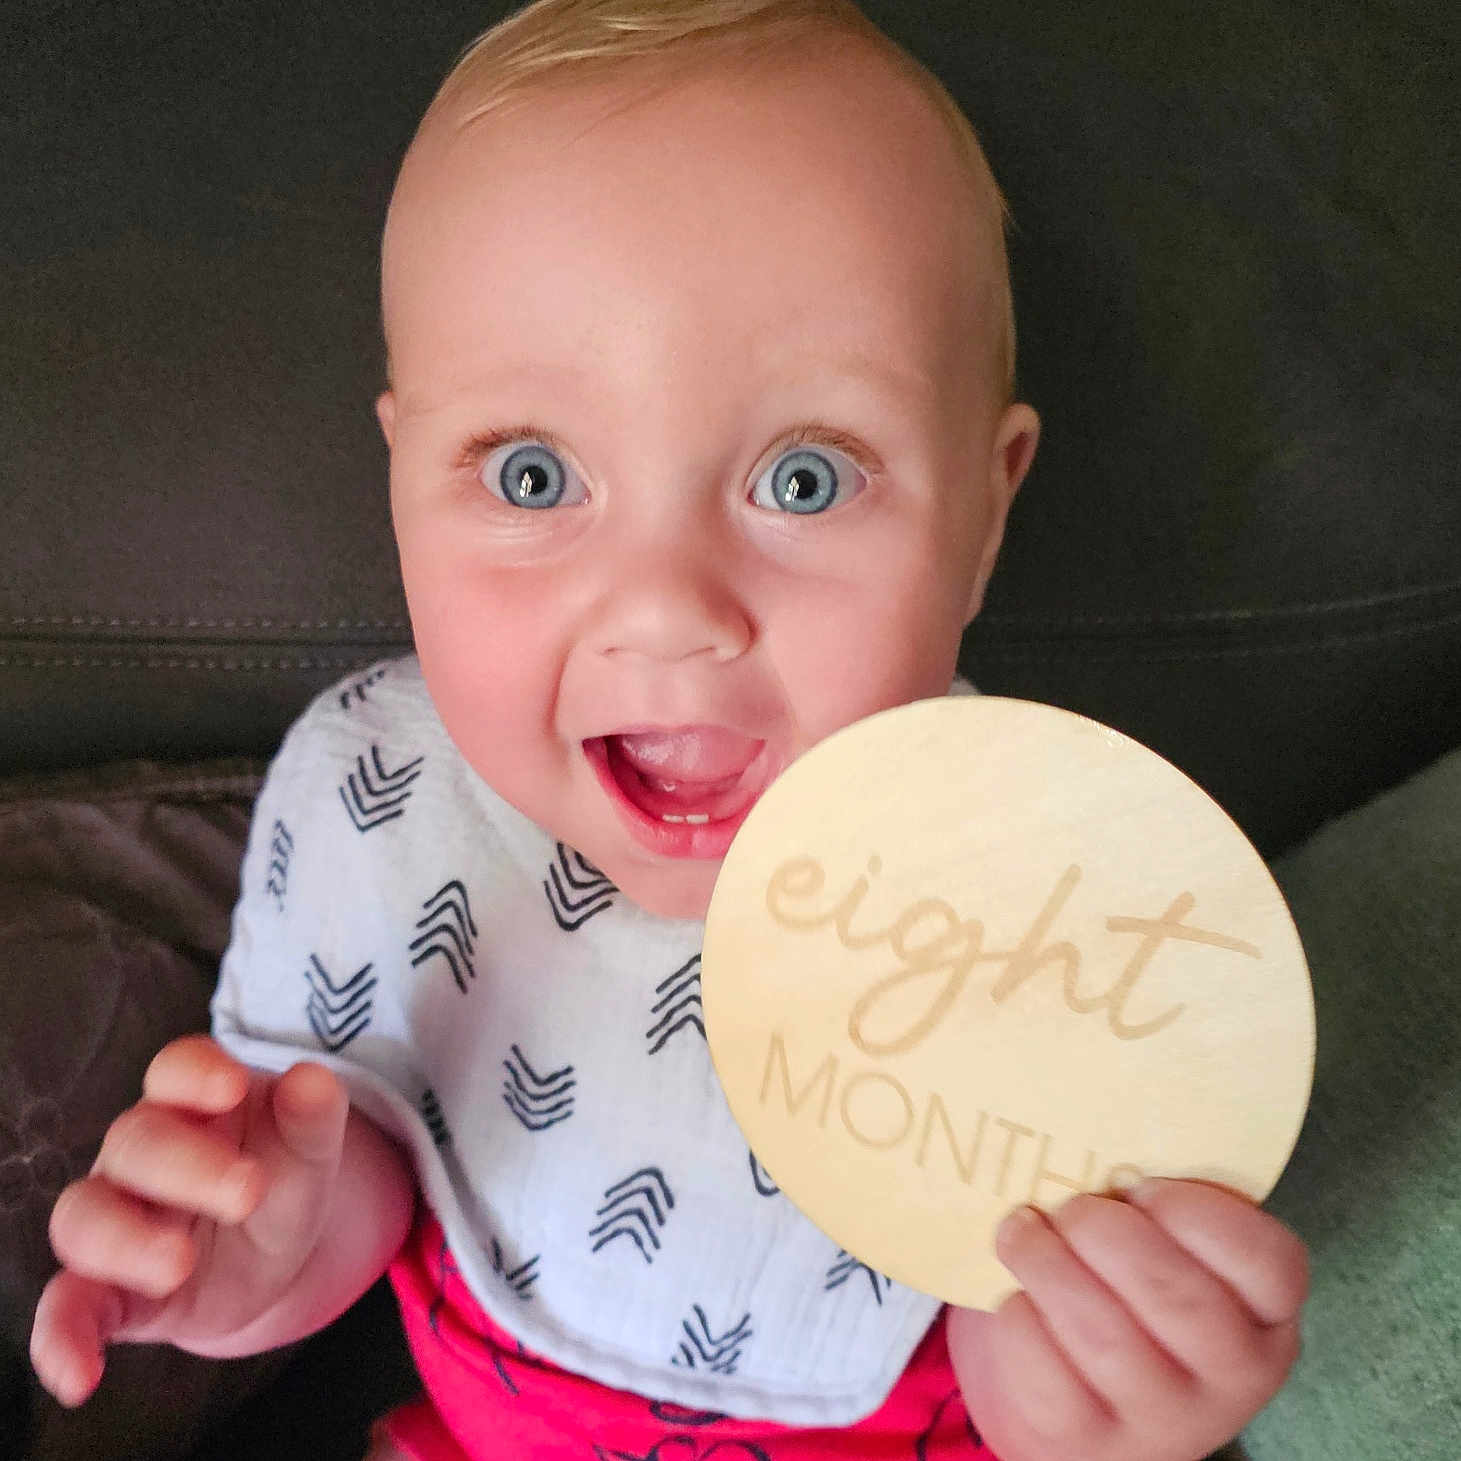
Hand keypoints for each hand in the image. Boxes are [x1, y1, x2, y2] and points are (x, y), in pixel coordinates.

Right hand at [31, 1035, 349, 1406]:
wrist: (272, 1252)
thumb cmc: (280, 1175)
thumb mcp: (310, 1147)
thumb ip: (312, 1113)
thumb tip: (313, 1078)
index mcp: (192, 1102)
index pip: (174, 1069)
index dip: (195, 1072)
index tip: (232, 1085)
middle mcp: (140, 1154)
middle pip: (136, 1142)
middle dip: (188, 1164)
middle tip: (249, 1190)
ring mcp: (117, 1218)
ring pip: (86, 1217)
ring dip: (126, 1241)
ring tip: (180, 1263)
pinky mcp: (108, 1290)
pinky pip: (66, 1308)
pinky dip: (61, 1340)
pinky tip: (79, 1375)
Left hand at [947, 1179, 1307, 1460]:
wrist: (1063, 1400)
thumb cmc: (1116, 1285)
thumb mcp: (1159, 1244)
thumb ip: (1155, 1199)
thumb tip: (1096, 1098)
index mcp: (1264, 1315)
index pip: (1270, 1264)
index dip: (1204, 1215)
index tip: (1143, 1186)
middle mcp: (1229, 1379)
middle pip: (1180, 1299)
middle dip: (1109, 1235)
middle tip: (1072, 1207)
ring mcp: (1160, 1421)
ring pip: (1105, 1337)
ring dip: (1048, 1265)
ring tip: (1021, 1231)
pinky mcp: (1084, 1443)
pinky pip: (1045, 1371)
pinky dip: (1017, 1318)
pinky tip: (1012, 1295)